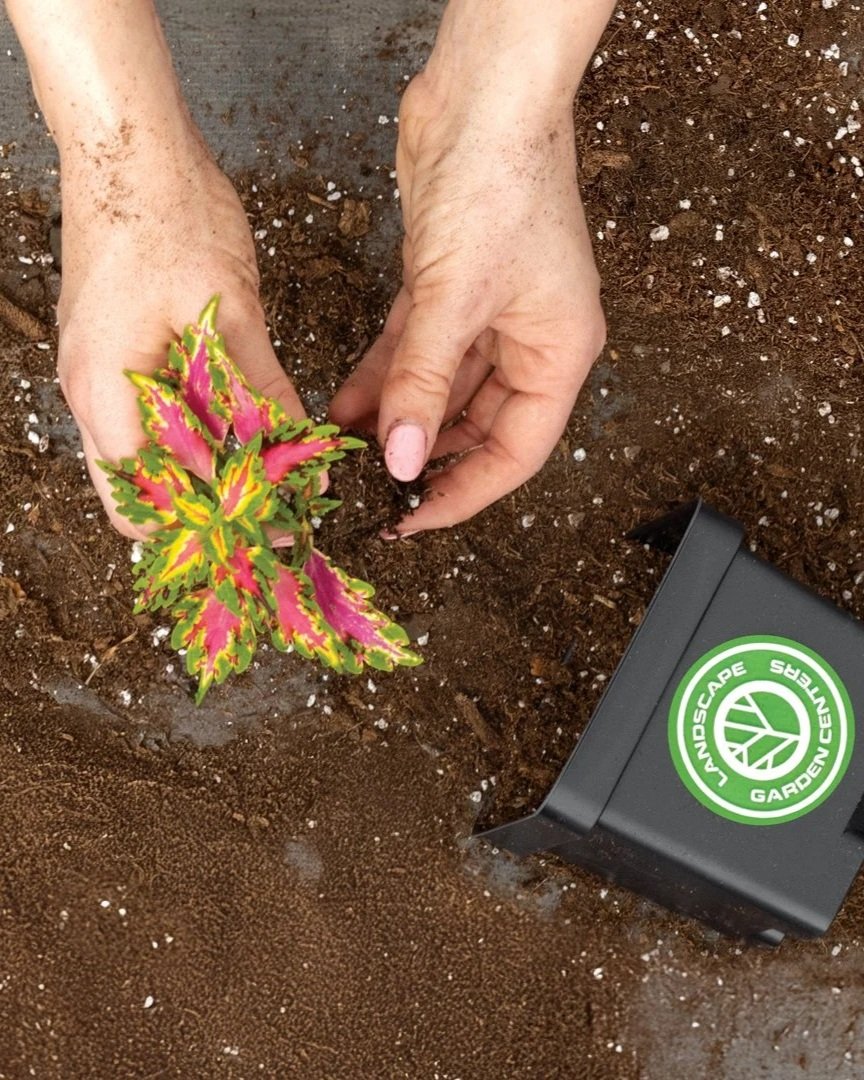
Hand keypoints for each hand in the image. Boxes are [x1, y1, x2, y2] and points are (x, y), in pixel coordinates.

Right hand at [57, 131, 303, 537]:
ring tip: (264, 479)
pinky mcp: (115, 356)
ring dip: (200, 476)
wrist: (130, 148)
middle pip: (139, 494)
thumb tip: (298, 448)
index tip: (273, 525)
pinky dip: (193, 437)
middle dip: (203, 512)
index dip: (211, 524)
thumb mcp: (231, 311)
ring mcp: (97, 376)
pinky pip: (151, 420)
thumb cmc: (170, 216)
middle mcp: (90, 396)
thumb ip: (261, 388)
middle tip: (269, 514)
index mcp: (107, 393)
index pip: (147, 501)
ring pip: (146, 459)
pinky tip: (239, 432)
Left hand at [330, 73, 605, 534]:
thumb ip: (422, 382)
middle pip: (475, 427)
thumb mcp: (456, 298)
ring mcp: (487, 315)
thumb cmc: (502, 182)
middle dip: (423, 456)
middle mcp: (528, 341)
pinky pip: (413, 352)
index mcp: (559, 354)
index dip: (464, 493)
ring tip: (345, 452)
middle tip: (371, 489)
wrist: (483, 92)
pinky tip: (345, 404)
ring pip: (438, 390)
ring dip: (393, 418)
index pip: (515, 453)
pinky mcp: (447, 289)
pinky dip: (380, 376)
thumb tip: (399, 458)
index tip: (412, 517)